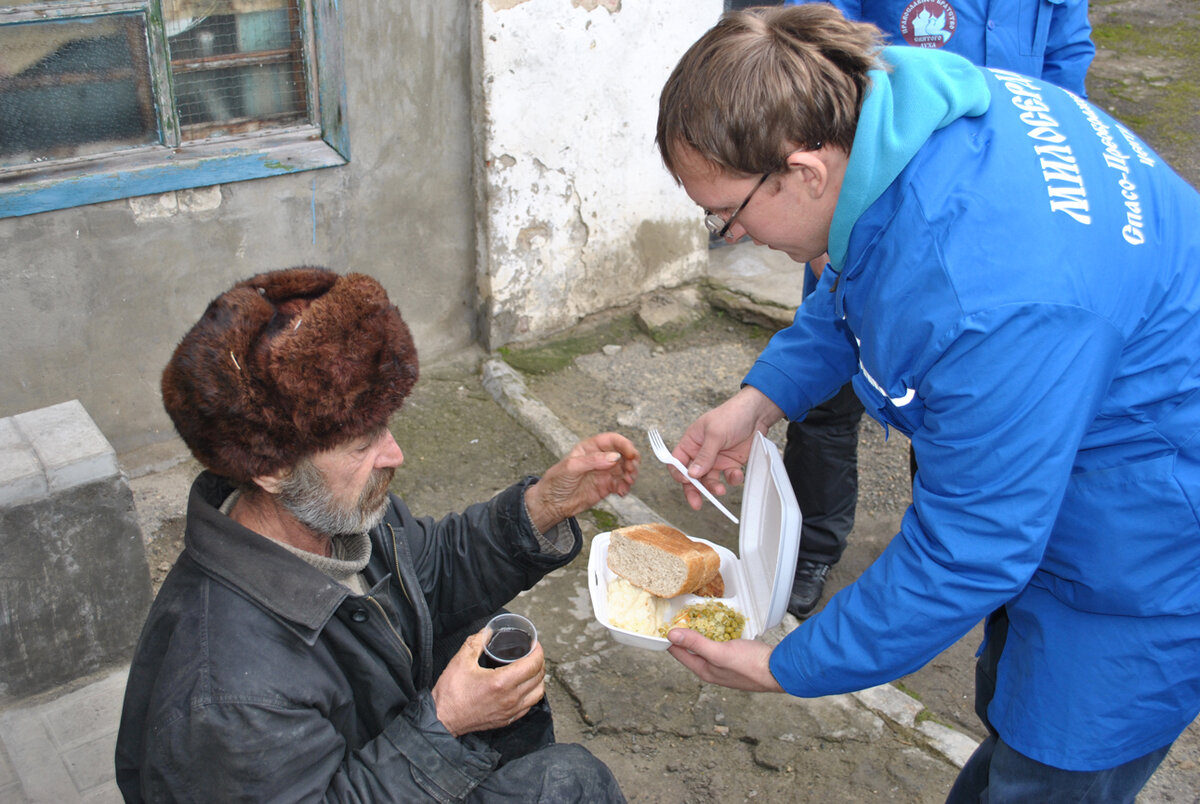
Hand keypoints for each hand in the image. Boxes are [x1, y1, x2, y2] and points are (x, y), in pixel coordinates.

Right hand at [430, 628, 546, 735]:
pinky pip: (529, 705)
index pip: (533, 664)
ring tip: (530, 669)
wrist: (443, 719)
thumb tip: (488, 631)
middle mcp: (510, 698)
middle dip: (539, 661)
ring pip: (538, 693)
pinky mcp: (507, 720)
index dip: (538, 651)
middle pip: (539, 677)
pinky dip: (532, 693)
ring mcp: (511, 711)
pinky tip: (524, 686)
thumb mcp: (461, 661)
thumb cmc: (451, 693)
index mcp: (501, 682)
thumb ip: (477, 642)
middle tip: (532, 653)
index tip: (534, 644)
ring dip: (538, 678)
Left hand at [524, 432, 639, 531]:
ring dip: (631, 474)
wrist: (552, 504)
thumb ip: (593, 461)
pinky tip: (622, 492)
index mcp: (590, 448)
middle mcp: (600, 458)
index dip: (624, 445)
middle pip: (623, 454)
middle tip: (631, 470)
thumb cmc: (556, 481)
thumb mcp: (571, 467)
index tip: (631, 454)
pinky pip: (622, 484)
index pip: (612, 440)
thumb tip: (614, 457)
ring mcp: (604, 472)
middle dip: (631, 461)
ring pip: (626, 469)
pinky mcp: (607, 486)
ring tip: (628, 482)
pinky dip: (626, 487)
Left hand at [665, 628, 783, 692]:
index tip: (661, 624)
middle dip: (683, 634)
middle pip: (691, 650)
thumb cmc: (750, 665)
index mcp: (704, 670)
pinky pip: (720, 644)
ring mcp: (724, 664)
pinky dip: (715, 634)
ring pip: (706, 646)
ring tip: (693, 617)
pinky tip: (717, 625)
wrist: (779, 670)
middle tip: (676, 616)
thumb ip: (696, 644)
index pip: (679, 653)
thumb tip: (672, 635)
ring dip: (700, 633)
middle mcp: (712, 669)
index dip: (669, 639)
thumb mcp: (719, 652)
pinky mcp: (736, 658)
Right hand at [670, 387, 783, 509]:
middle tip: (696, 503)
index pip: (677, 461)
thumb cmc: (732, 415)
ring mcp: (716, 460)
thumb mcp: (715, 434)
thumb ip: (705, 455)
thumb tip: (692, 474)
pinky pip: (727, 478)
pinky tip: (736, 474)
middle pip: (692, 476)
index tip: (686, 480)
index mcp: (691, 442)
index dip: (679, 473)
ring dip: (713, 487)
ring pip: (709, 480)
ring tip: (720, 489)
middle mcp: (701, 453)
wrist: (757, 414)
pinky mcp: (731, 464)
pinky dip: (731, 479)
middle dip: (694, 490)